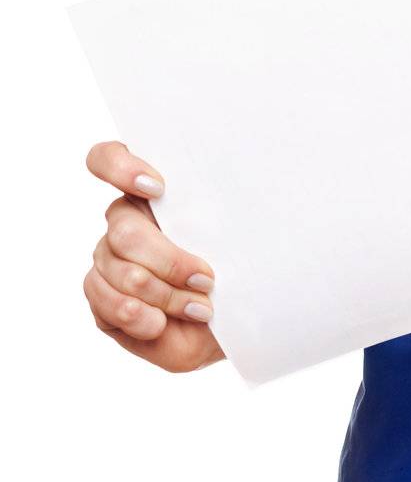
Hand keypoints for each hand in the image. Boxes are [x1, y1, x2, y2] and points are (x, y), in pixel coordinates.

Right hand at [82, 141, 224, 372]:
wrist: (231, 322)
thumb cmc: (237, 272)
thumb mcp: (238, 238)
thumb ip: (222, 215)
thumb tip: (223, 201)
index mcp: (151, 193)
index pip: (108, 158)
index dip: (121, 167)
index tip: (158, 189)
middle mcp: (124, 221)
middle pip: (125, 231)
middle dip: (170, 262)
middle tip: (207, 279)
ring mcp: (108, 259)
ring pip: (122, 272)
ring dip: (166, 296)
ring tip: (199, 308)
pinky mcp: (101, 297)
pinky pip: (107, 304)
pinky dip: (141, 318)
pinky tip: (160, 323)